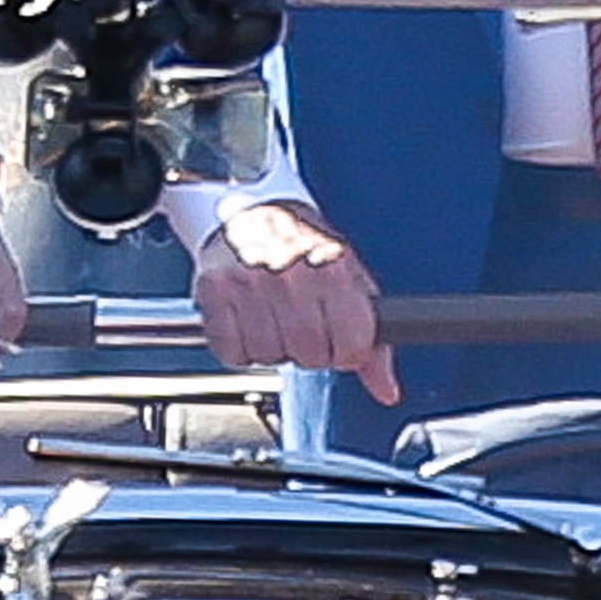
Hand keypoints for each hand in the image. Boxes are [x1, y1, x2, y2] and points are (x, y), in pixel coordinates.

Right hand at [193, 200, 395, 406]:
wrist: (251, 210)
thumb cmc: (304, 247)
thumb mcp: (350, 281)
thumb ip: (373, 339)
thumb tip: (386, 389)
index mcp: (332, 268)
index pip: (352, 345)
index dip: (346, 351)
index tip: (339, 338)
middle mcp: (290, 274)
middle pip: (310, 356)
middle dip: (309, 350)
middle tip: (301, 323)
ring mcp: (249, 282)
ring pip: (269, 357)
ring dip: (273, 347)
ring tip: (273, 317)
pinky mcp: (214, 291)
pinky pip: (232, 352)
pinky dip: (239, 346)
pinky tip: (247, 320)